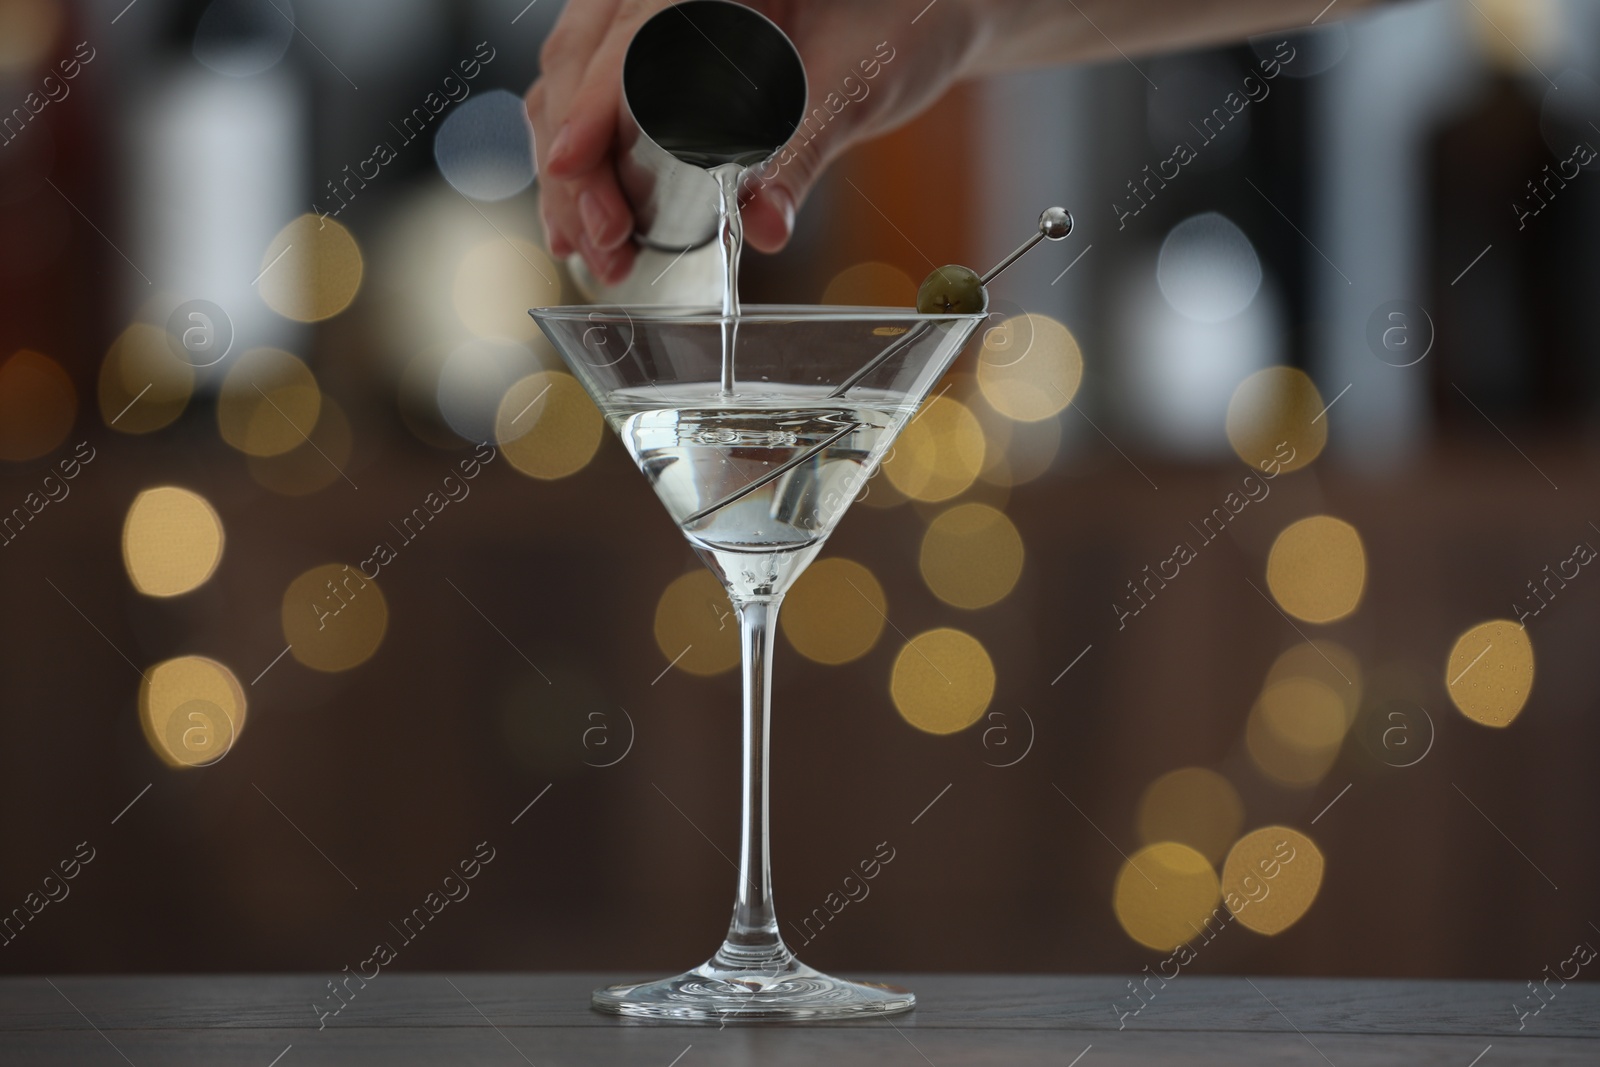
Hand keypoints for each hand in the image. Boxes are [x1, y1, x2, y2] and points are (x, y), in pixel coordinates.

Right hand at [525, 0, 982, 284]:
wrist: (918, 12)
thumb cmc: (894, 25)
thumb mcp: (853, 87)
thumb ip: (801, 153)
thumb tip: (764, 226)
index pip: (625, 43)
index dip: (589, 109)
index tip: (568, 165)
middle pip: (578, 69)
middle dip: (574, 164)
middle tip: (599, 243)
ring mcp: (651, 12)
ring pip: (571, 84)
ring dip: (571, 171)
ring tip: (590, 247)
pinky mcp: (654, 48)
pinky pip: (595, 93)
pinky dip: (586, 157)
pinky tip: (590, 218)